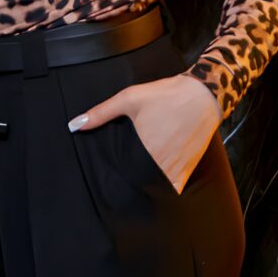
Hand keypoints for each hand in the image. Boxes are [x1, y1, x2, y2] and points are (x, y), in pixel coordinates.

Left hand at [68, 73, 219, 193]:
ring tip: (143, 179)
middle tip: (124, 183)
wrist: (204, 93)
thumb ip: (101, 113)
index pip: (126, 174)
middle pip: (141, 180)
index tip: (113, 180)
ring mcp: (178, 165)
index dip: (119, 178)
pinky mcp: (190, 165)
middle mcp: (161, 161)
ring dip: (151, 182)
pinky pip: (175, 181)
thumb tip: (74, 126)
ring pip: (158, 183)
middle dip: (134, 179)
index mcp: (144, 149)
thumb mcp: (129, 99)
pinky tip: (162, 171)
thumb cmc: (165, 95)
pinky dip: (168, 180)